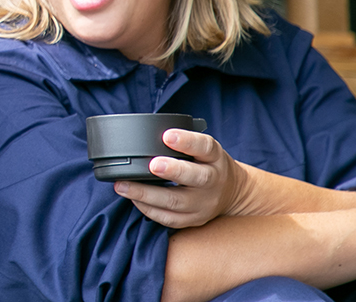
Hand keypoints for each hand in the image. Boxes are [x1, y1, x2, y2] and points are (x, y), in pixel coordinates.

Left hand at [113, 128, 249, 227]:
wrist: (231, 192)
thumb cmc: (208, 164)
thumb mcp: (204, 149)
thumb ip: (183, 142)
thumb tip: (147, 135)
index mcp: (215, 157)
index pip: (205, 147)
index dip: (187, 141)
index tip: (167, 135)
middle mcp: (214, 181)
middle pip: (196, 177)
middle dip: (172, 171)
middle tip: (152, 165)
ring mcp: (205, 204)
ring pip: (176, 202)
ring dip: (146, 195)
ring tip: (123, 186)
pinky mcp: (195, 220)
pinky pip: (169, 219)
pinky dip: (149, 210)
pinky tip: (133, 199)